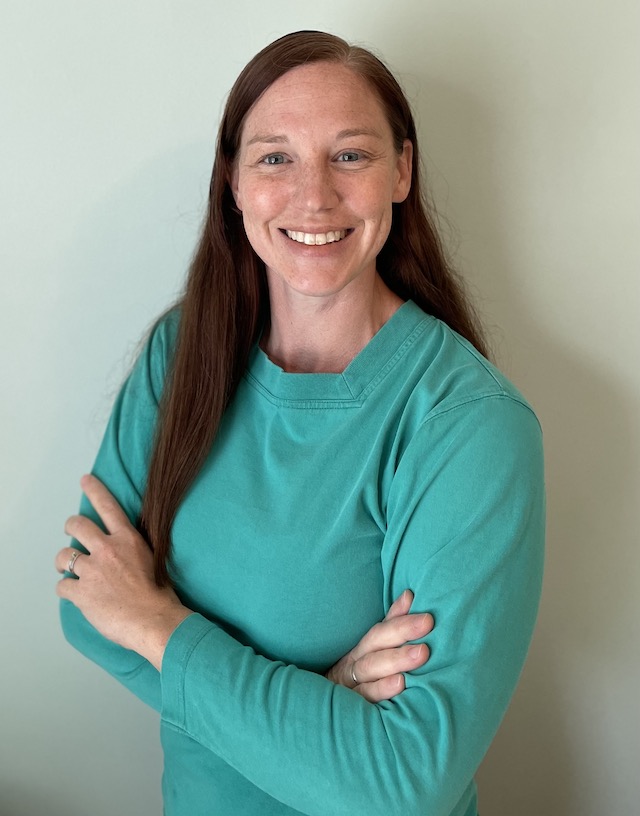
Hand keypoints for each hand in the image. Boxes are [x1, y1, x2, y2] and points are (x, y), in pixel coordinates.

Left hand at [55, 474, 190, 669]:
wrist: (154, 620)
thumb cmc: (159, 595)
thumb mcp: (154, 560)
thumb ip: (134, 550)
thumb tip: (125, 553)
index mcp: (128, 540)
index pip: (108, 506)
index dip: (95, 490)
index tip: (85, 480)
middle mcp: (108, 549)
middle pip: (77, 525)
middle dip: (70, 526)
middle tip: (71, 532)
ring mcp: (92, 570)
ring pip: (64, 555)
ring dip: (63, 562)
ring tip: (68, 569)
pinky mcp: (81, 592)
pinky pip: (62, 586)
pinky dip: (66, 590)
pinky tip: (74, 594)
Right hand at [325, 590, 432, 701]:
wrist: (322, 709)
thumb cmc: (359, 678)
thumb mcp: (372, 651)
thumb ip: (392, 625)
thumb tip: (409, 595)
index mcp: (361, 649)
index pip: (381, 631)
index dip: (402, 622)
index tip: (427, 618)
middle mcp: (354, 663)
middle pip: (376, 645)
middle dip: (401, 634)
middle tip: (428, 625)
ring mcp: (351, 685)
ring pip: (370, 669)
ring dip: (395, 660)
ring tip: (419, 654)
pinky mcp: (352, 706)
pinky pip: (365, 697)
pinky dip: (382, 690)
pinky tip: (400, 685)